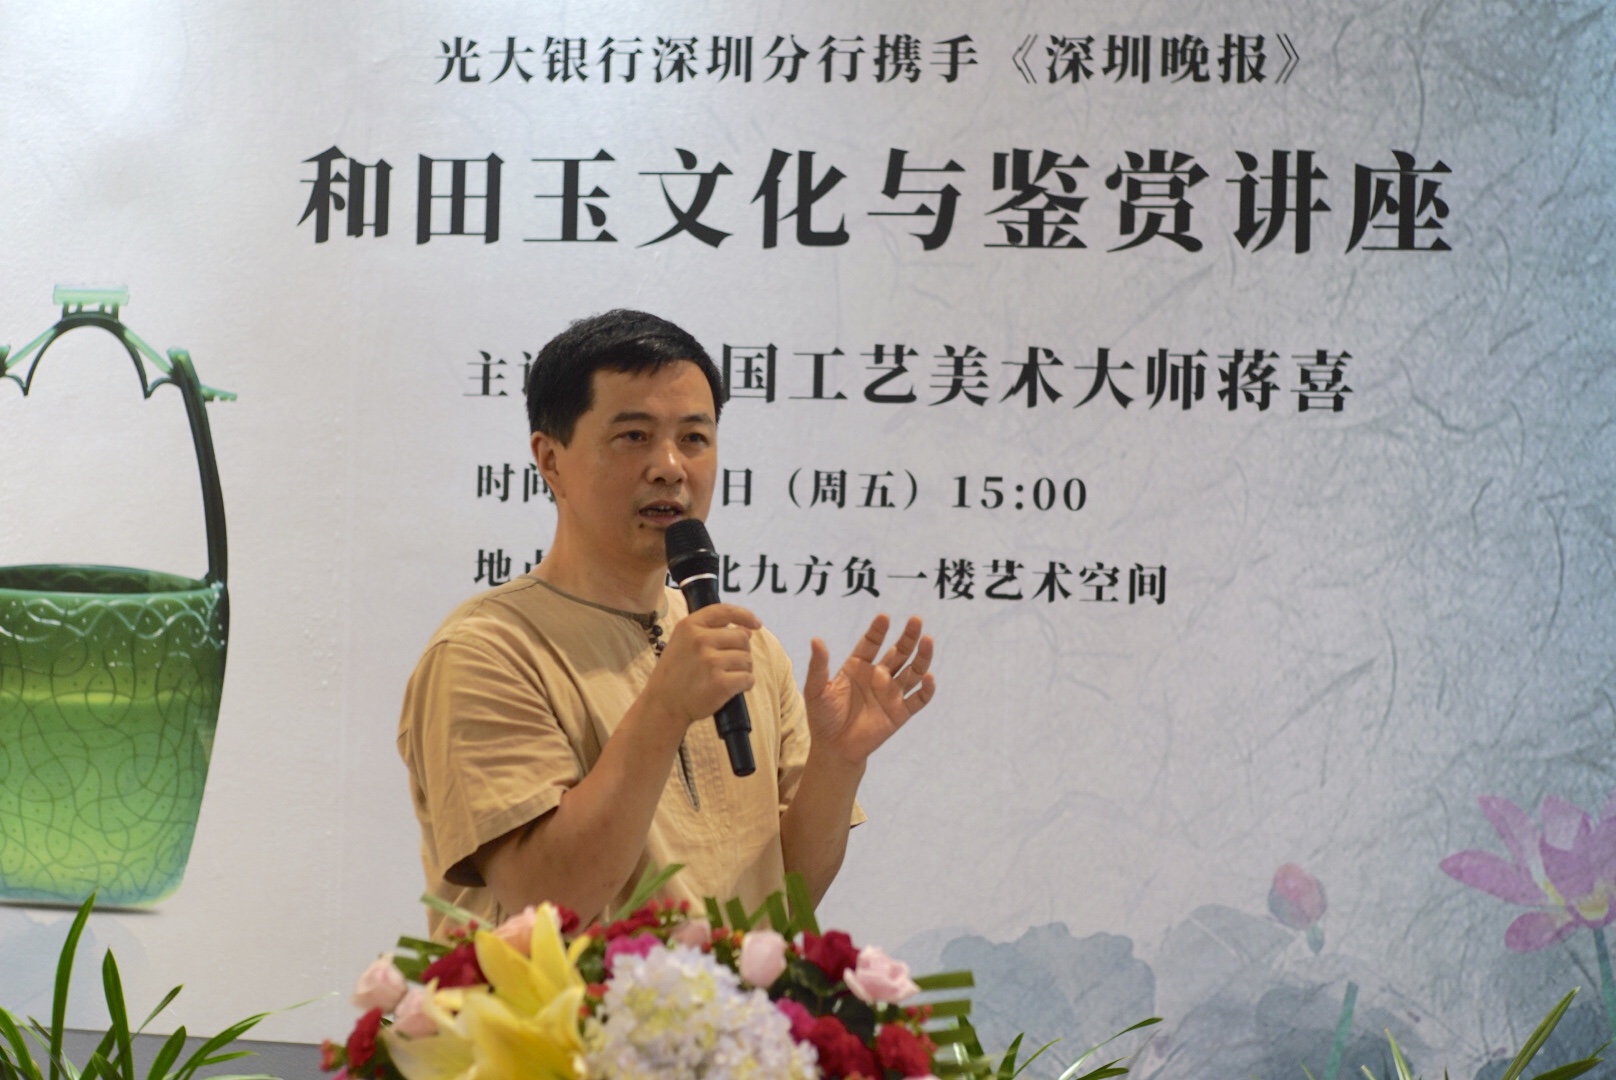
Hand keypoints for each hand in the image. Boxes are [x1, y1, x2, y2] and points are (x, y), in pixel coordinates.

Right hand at [645, 604, 760, 730]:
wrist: (662, 705)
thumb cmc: (675, 675)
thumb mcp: (683, 644)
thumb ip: (711, 633)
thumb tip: (747, 631)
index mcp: (689, 626)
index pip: (724, 611)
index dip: (745, 615)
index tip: (756, 624)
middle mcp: (700, 640)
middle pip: (742, 637)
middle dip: (741, 651)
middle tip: (727, 665)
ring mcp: (710, 661)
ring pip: (747, 659)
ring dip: (743, 670)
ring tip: (724, 678)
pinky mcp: (720, 683)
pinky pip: (748, 678)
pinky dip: (744, 685)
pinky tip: (729, 689)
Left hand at [803, 614, 935, 766]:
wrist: (833, 749)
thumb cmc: (823, 718)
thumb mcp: (816, 690)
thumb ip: (819, 666)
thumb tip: (816, 639)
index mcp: (858, 667)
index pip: (871, 643)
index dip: (878, 631)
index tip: (884, 617)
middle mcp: (878, 676)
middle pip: (898, 652)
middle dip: (907, 637)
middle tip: (916, 620)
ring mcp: (891, 693)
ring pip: (912, 671)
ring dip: (921, 656)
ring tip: (928, 640)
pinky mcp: (900, 712)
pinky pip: (918, 699)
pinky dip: (926, 689)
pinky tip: (929, 677)